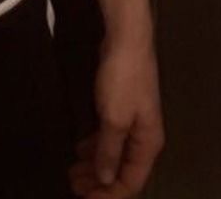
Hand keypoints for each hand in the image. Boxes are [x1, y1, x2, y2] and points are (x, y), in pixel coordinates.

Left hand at [68, 35, 164, 197]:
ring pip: (114, 153)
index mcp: (148, 143)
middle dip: (99, 183)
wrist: (126, 38)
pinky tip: (80, 150)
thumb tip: (106, 178)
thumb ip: (109, 150)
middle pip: (123, 170)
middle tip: (73, 186)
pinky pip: (109, 137)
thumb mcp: (114, 118)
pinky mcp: (120, 107)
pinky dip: (95, 147)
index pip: (131, 182)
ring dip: (95, 165)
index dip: (109, 196)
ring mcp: (132, 120)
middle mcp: (143, 136)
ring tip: (73, 172)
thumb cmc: (123, 79)